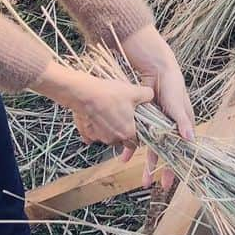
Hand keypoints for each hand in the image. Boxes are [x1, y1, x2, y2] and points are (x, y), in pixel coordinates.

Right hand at [35, 63, 153, 148]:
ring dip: (108, 129)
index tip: (134, 126)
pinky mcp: (85, 133)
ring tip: (107, 112)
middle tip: (121, 116)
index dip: (136, 135)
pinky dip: (93, 128)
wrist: (84, 93)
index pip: (135, 143)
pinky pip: (91, 134)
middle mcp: (112, 139)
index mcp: (127, 133)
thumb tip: (150, 95)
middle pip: (120, 140)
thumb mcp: (134, 92)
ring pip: (106, 137)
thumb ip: (147, 95)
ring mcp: (97, 137)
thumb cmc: (110, 94)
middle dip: (121, 131)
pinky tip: (94, 116)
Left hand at [117, 24, 194, 190]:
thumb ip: (182, 122)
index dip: (176, 167)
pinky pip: (138, 137)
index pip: (181, 152)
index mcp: (182, 128)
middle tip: (151, 185)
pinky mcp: (145, 121)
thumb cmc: (172, 85)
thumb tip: (189, 140)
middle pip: (165, 154)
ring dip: (146, 163)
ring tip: (141, 179)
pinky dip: (131, 147)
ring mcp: (157, 126)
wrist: (156, 68)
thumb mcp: (177, 104)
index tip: (170, 182)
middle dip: (159, 170)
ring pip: (151, 149)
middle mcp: (170, 130)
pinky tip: (123, 158)